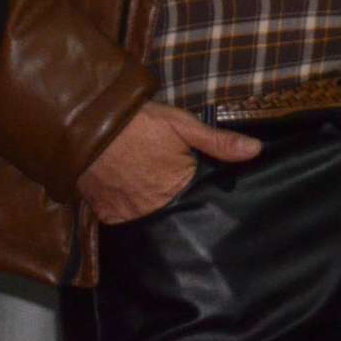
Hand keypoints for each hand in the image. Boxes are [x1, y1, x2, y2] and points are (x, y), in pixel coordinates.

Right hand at [76, 102, 260, 224]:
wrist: (84, 122)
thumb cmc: (136, 122)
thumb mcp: (180, 124)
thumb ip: (217, 141)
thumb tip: (257, 150)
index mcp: (178, 187)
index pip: (198, 202)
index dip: (196, 193)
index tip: (192, 184)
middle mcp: (154, 208)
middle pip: (171, 214)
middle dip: (171, 203)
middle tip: (165, 188)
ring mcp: (127, 213)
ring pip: (147, 219)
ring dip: (148, 209)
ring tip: (146, 195)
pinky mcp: (104, 212)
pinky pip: (121, 219)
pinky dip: (124, 210)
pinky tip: (125, 196)